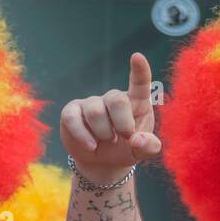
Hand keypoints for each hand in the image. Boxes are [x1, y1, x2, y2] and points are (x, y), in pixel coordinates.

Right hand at [60, 52, 162, 183]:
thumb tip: (136, 140)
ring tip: (106, 142)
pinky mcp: (71, 112)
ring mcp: (91, 103)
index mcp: (136, 102)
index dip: (139, 70)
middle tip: (125, 137)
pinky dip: (82, 135)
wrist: (102, 163)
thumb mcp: (141, 152)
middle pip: (116, 99)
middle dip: (122, 123)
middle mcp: (113, 98)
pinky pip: (73, 118)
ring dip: (103, 132)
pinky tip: (91, 146)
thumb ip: (148, 147)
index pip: (139, 83)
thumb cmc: (125, 149)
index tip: (137, 57)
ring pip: (95, 111)